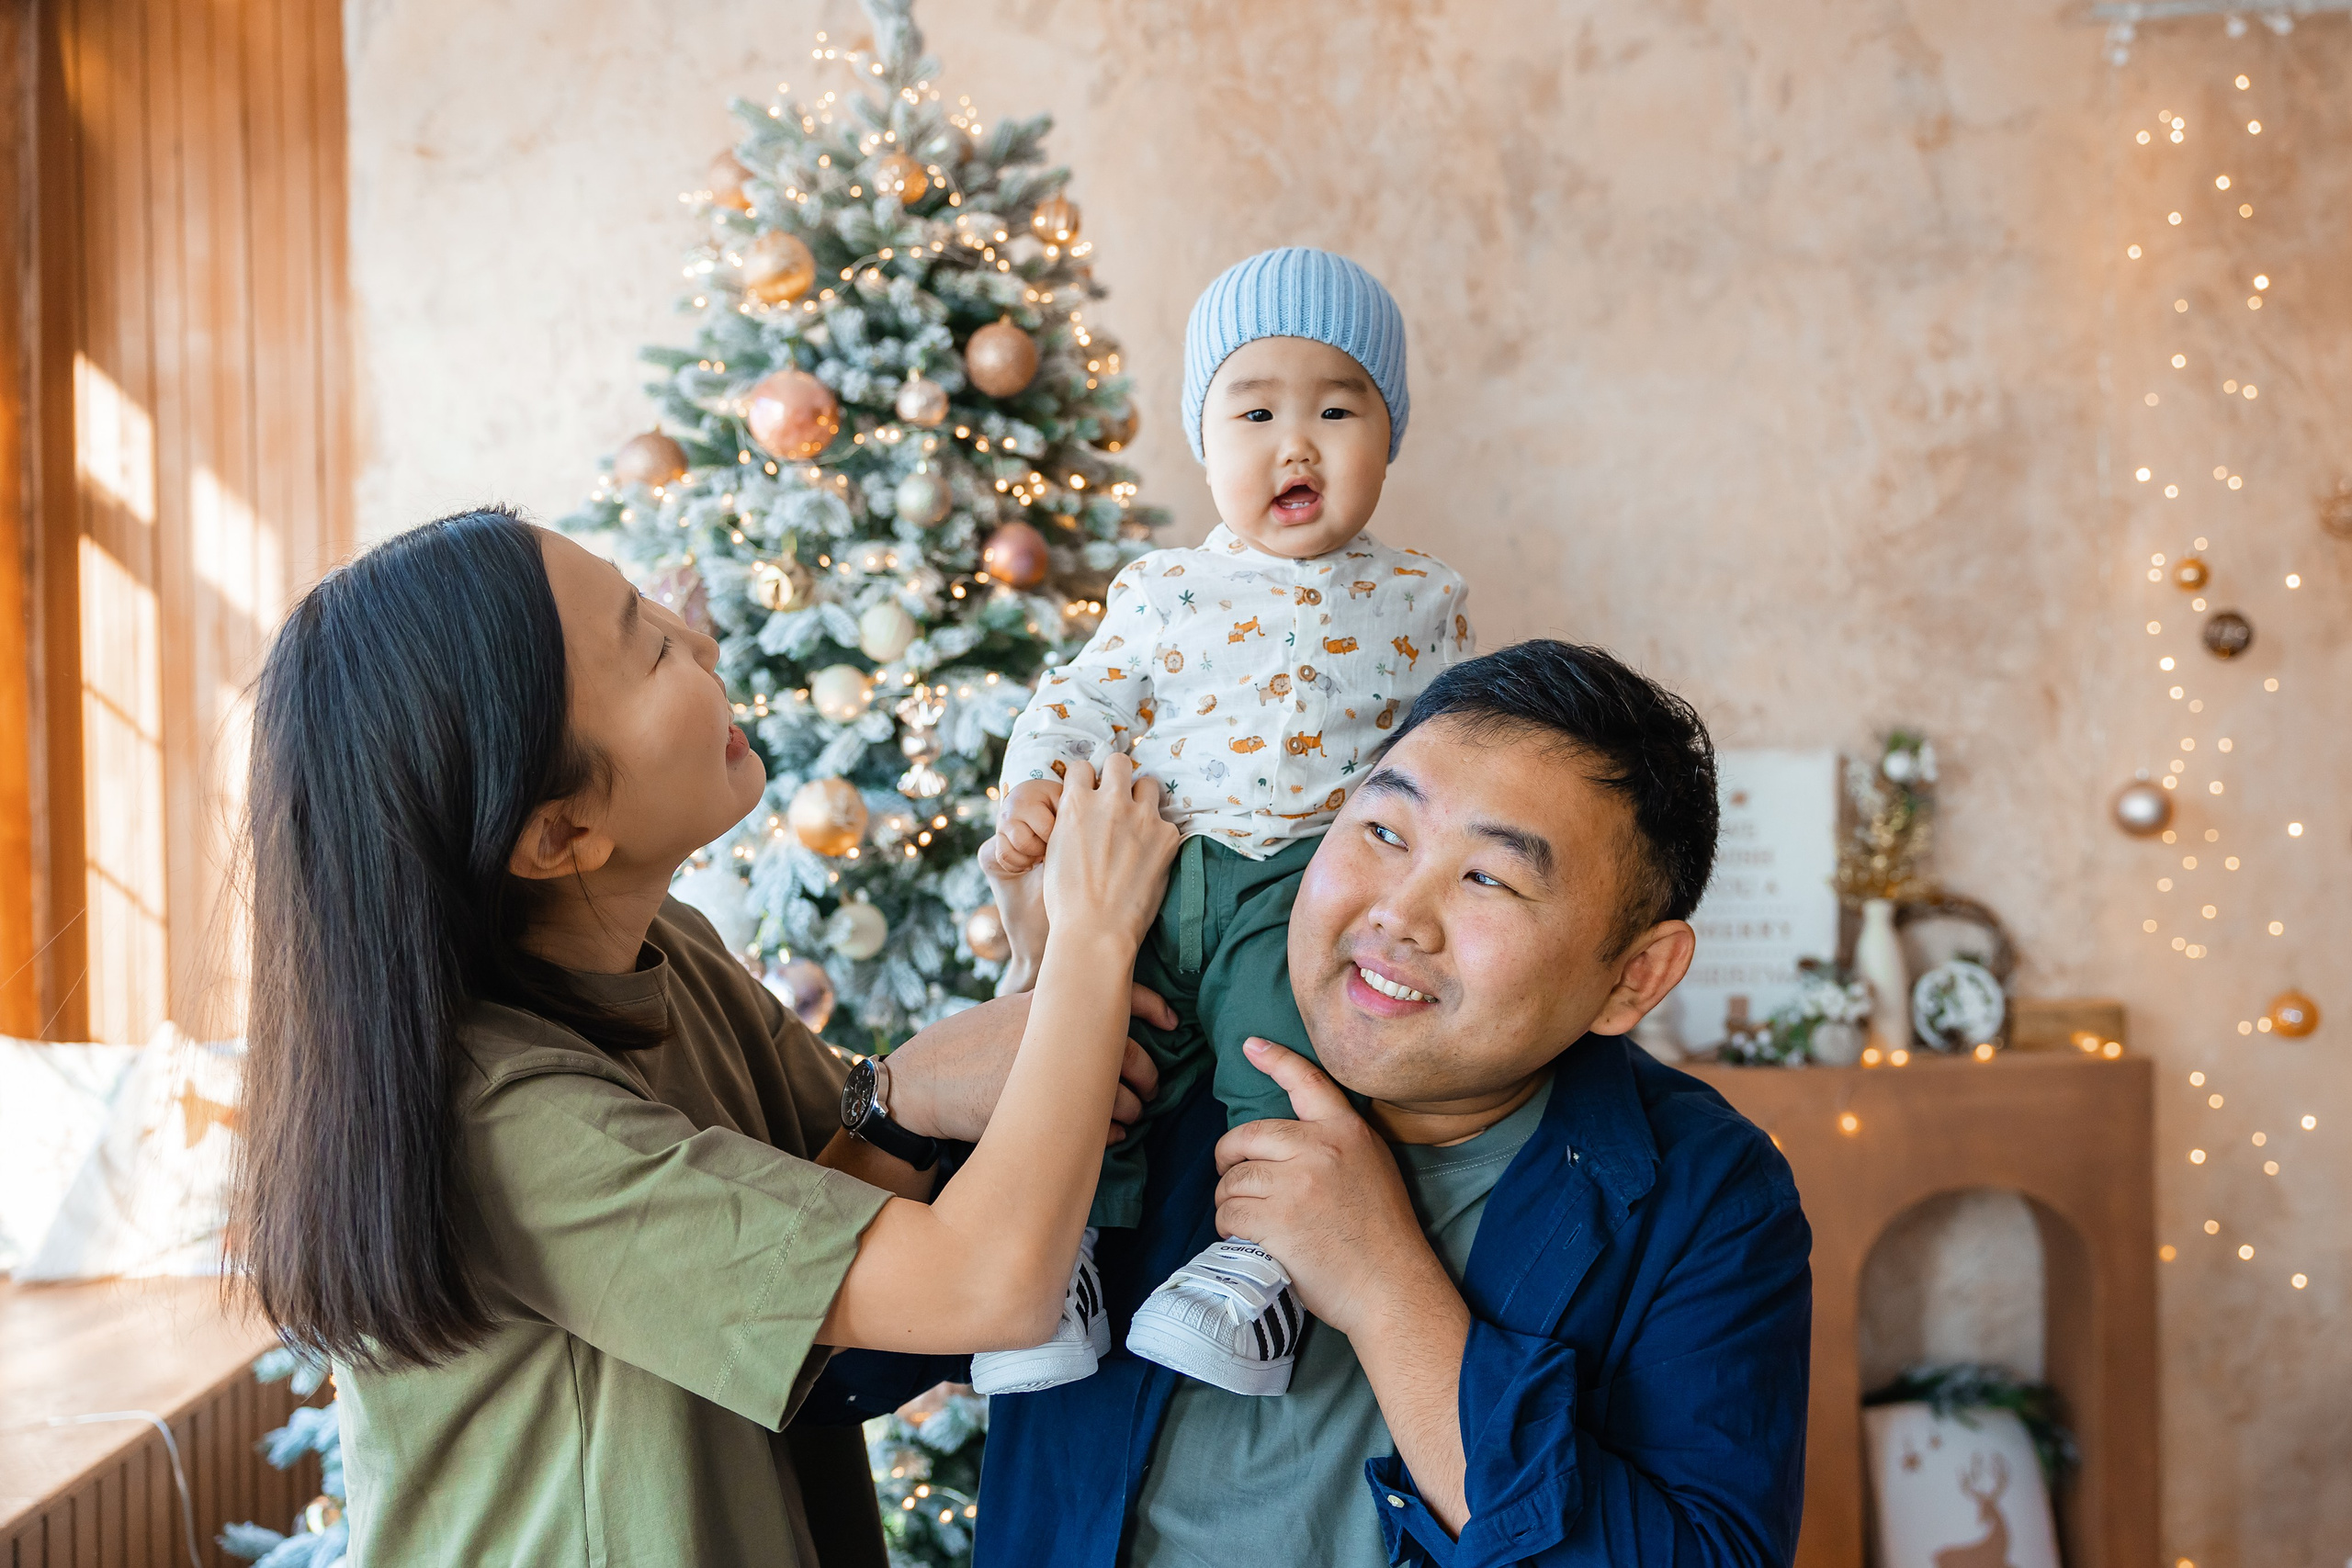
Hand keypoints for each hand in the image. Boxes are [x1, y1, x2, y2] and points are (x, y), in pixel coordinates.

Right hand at [881, 984, 1175, 1144]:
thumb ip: (1051, 1014)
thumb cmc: (964, 1047)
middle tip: (1150, 1089)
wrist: (923, 1081)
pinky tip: (1108, 1136)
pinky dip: (1111, 1135)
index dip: (1156, 1009)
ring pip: (1121, 1098)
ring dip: (1131, 1111)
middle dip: (1149, 1076)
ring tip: (1127, 1118)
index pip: (1125, 994)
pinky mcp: (1046, 1112)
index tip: (1172, 1024)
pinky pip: (1099, 1129)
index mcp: (1055, 1002)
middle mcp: (1061, 1032)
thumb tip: (1093, 1027)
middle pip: (1133, 1055)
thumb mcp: (1009, 1011)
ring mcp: (1054, 1073)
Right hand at [991, 778, 1063, 874]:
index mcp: (1029, 801)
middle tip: (1052, 848)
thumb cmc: (1051, 800)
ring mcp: (1001, 826)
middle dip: (1041, 851)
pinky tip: (1030, 861)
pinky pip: (1003, 858)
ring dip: (1029, 860)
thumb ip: (1069, 813)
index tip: (1065, 839)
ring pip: (1011, 853)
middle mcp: (1011, 813)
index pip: (1045, 829)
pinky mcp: (997, 838)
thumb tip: (1078, 837)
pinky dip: (1017, 864)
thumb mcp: (1061, 800)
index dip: (1057, 840)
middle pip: (1025, 844)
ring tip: (1041, 855)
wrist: (1028, 794)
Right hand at [1037, 757, 1177, 949]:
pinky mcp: (1167, 836)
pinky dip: (1160, 835)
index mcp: (1075, 803)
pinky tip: (1150, 856)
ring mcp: (1142, 817)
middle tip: (1118, 798)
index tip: (1090, 794)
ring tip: (1138, 823)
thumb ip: (1071, 821)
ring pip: (1149, 784)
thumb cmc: (1067, 901)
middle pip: (1119, 761)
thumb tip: (1080, 812)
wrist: (1096, 930)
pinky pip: (1167, 822)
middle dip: (1117, 775)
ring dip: (1143, 799)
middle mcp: (1109, 801)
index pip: (1082, 767)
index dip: (1086, 781)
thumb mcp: (1056, 849)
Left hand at [1212, 1039, 1444, 1336]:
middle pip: (1246, 1136)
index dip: (1275, 1059)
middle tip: (1230, 1177)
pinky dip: (1229, 1227)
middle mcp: (1320, 1148)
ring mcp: (1296, 1184)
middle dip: (1228, 1159)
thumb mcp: (1371, 1168)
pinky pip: (1230, 1213)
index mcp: (1346, 1131)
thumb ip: (1334, 1146)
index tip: (1251, 1045)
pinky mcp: (1276, 1220)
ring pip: (1233, 1180)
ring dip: (1228, 1200)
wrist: (1392, 1286)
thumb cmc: (1382, 1236)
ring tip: (1245, 1218)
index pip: (1307, 1082)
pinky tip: (1245, 1237)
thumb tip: (1284, 1142)